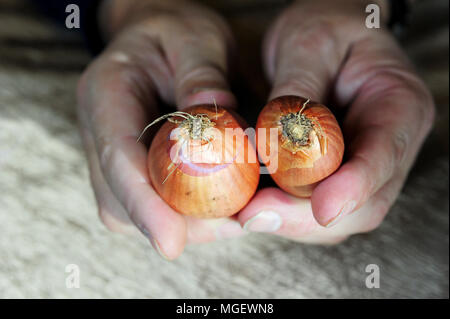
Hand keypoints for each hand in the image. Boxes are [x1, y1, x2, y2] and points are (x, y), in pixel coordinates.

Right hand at [77, 0, 243, 259]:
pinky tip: (218, 204)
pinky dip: (181, 213)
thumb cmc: (177, 31)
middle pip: (118, 198)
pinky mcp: (130, 163)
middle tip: (230, 226)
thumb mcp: (196, 37)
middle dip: (168, 222)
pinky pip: (148, 200)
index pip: (116, 157)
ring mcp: (111, 150)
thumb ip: (202, 74)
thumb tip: (215, 116)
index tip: (171, 244)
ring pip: (129, 209)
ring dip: (179, 223)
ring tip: (231, 218)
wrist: (159, 34)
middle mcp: (100, 129)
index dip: (142, 205)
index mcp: (106, 92)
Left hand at [236, 0, 434, 242]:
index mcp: (400, 104)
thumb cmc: (326, 28)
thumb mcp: (310, 43)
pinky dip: (289, 211)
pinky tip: (257, 203)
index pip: (384, 156)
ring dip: (294, 220)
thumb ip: (298, 91)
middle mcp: (393, 144)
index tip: (320, 209)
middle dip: (308, 215)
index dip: (354, 188)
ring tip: (248, 210)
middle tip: (254, 213)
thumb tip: (273, 142)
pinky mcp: (342, 174)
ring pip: (342, 216)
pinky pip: (320, 206)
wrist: (328, 33)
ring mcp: (369, 164)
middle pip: (366, 203)